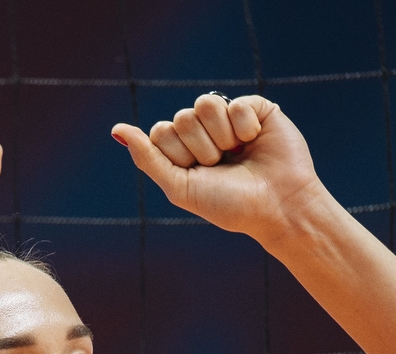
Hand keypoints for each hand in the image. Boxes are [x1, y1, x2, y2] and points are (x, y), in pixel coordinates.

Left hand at [111, 94, 328, 244]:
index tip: (199, 174)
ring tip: (238, 154)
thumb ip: (148, 158)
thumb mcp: (180, 187)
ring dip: (221, 137)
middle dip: (201, 148)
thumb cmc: (231, 204)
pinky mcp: (256, 108)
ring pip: (205, 104)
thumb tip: (117, 128)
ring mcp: (230, 117)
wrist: (278, 208)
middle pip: (182, 117)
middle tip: (222, 166)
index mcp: (185, 149)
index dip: (179, 154)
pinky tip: (256, 142)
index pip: (162, 132)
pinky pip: (235, 103)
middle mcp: (206, 131)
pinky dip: (245, 128)